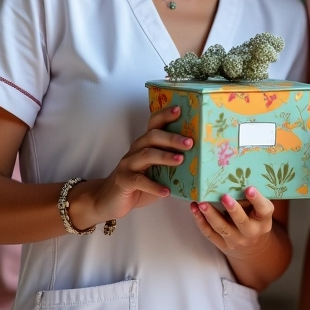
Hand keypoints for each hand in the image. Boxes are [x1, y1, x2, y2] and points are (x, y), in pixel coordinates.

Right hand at [90, 106, 191, 222]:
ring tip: (180, 160)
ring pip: (146, 155)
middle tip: (189, 143)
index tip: (179, 110)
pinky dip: (154, 186)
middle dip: (172, 138)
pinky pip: (139, 181)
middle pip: (152, 136)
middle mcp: (136, 149)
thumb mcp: (156, 170)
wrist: (110, 199)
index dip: (165, 115)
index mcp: (145, 143)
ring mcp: (128, 164)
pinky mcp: (123, 180)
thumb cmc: (140, 182)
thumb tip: (199, 160)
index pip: (154, 123)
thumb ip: (171, 162)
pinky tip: (166, 191)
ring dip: (165, 157)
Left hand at [190, 186, 275, 257]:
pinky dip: (200, 221)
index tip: (249, 188)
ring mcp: (236, 240)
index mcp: (263, 220)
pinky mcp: (222, 244)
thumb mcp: (260, 209)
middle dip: (233, 209)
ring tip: (202, 203)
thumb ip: (252, 197)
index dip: (257, 199)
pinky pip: (209, 233)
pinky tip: (194, 208)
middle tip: (224, 196)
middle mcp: (251, 232)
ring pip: (222, 228)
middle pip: (242, 221)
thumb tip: (235, 175)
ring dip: (211, 215)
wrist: (252, 246)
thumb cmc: (255, 218)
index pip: (264, 209)